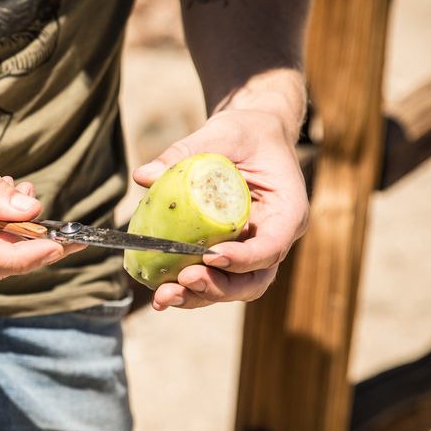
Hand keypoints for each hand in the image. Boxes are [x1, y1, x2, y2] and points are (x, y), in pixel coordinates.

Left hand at [132, 96, 308, 310]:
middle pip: (253, 281)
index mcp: (288, 211)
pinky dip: (190, 288)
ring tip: (163, 297)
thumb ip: (186, 152)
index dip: (244, 258)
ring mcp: (253, 251)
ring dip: (199, 297)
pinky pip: (214, 278)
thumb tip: (143, 176)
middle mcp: (274, 238)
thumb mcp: (223, 133)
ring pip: (233, 288)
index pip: (271, 246)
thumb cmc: (246, 133)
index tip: (211, 256)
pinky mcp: (230, 254)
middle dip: (218, 288)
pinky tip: (160, 290)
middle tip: (182, 282)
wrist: (252, 138)